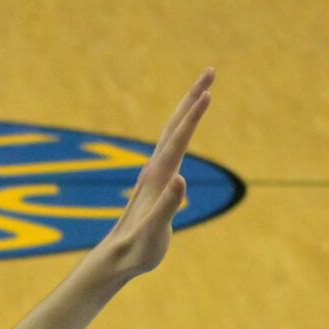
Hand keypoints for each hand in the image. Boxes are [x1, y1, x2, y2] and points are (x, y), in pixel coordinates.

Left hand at [86, 69, 213, 282]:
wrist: (118, 258)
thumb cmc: (137, 249)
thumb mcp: (155, 231)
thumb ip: (168, 206)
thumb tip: (181, 179)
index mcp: (158, 177)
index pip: (179, 139)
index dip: (194, 116)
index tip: (209, 92)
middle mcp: (155, 169)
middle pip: (175, 124)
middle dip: (193, 97)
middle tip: (211, 71)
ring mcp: (155, 174)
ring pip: (173, 132)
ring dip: (188, 109)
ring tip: (204, 91)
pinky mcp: (157, 182)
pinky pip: (173, 147)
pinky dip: (183, 129)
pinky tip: (185, 129)